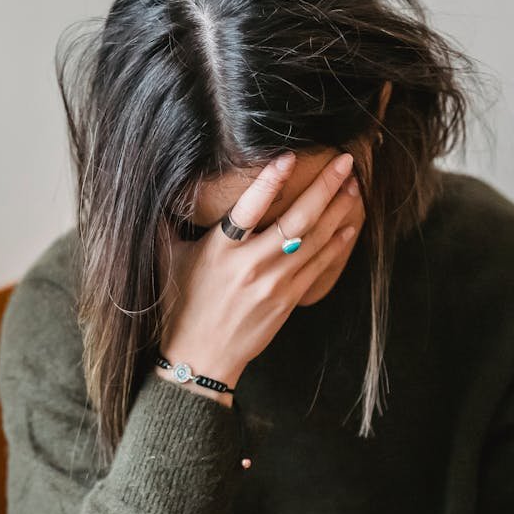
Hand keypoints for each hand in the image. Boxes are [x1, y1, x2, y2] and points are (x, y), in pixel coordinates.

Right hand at [156, 150, 360, 403]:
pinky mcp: (288, 300)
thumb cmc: (181, 306)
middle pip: (297, 220)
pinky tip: (349, 224)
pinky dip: (336, 243)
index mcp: (220, 250)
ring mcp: (273, 283)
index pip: (248, 208)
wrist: (201, 357)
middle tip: (345, 162)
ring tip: (352, 186)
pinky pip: (318, 266)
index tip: (289, 156)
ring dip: (338, 210)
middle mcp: (250, 265)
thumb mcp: (167, 259)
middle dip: (325, 187)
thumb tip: (161, 187)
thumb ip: (168, 223)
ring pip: (315, 239)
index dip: (269, 181)